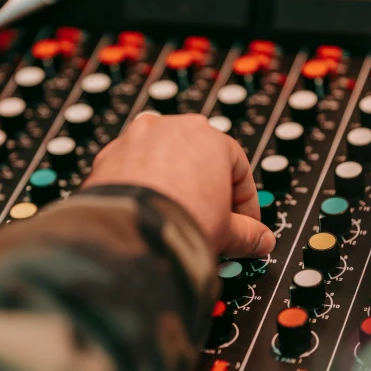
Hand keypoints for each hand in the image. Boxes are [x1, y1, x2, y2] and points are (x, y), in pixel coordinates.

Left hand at [83, 113, 275, 257]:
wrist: (130, 233)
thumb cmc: (182, 222)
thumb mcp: (227, 232)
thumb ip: (248, 234)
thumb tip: (262, 242)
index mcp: (210, 137)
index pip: (238, 169)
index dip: (245, 203)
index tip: (243, 225)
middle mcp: (171, 128)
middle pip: (198, 160)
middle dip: (207, 191)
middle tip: (211, 222)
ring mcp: (136, 139)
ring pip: (162, 161)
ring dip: (173, 185)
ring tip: (176, 218)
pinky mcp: (108, 156)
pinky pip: (132, 170)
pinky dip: (142, 188)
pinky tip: (147, 215)